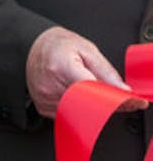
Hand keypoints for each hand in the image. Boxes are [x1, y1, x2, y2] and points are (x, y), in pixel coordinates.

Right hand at [26, 26, 147, 117]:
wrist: (32, 46)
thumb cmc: (58, 45)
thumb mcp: (86, 49)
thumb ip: (106, 71)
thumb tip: (124, 90)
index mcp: (62, 67)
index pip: (92, 92)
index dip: (112, 98)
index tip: (127, 101)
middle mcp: (50, 85)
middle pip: (87, 104)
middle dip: (103, 102)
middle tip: (106, 92)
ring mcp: (45, 98)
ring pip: (79, 112)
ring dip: (88, 105)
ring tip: (82, 86)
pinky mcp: (42, 107)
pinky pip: (68, 115)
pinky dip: (75, 107)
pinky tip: (71, 93)